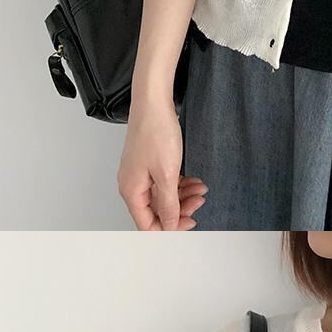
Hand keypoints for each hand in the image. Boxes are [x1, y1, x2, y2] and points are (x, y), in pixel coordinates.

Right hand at [117, 87, 205, 232]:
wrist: (153, 102)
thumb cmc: (155, 132)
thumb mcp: (166, 174)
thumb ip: (168, 204)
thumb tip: (168, 225)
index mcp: (131, 191)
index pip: (147, 225)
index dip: (169, 228)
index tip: (189, 222)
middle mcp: (133, 185)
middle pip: (156, 211)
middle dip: (180, 210)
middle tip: (199, 203)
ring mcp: (140, 174)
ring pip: (163, 197)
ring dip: (183, 196)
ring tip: (200, 189)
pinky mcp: (148, 163)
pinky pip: (164, 182)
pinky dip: (179, 184)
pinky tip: (193, 180)